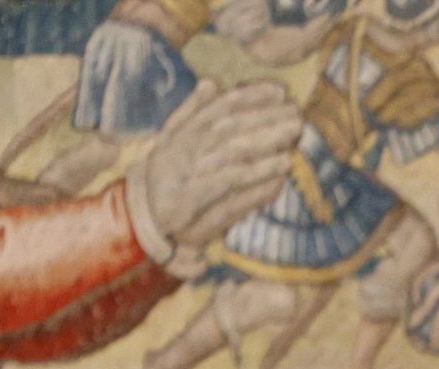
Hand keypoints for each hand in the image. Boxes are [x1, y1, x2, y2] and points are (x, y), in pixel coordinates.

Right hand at [132, 80, 300, 248]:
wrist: (142, 214)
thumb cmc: (163, 177)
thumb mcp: (172, 139)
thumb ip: (191, 111)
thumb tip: (211, 83)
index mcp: (185, 130)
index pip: (220, 106)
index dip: (250, 95)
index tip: (279, 90)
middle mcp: (189, 145)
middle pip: (233, 125)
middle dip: (266, 116)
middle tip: (296, 113)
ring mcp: (192, 170)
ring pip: (235, 149)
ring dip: (267, 140)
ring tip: (294, 134)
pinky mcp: (196, 196)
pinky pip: (232, 181)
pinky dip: (258, 173)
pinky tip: (281, 168)